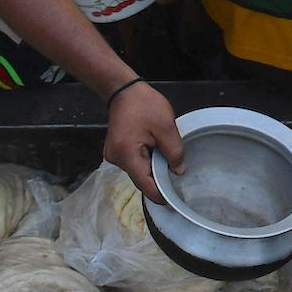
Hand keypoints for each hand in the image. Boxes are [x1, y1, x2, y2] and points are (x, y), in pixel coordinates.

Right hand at [105, 80, 182, 199]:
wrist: (124, 90)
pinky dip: (145, 161)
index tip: (175, 202)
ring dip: (152, 168)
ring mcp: (113, 156)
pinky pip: (134, 162)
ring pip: (138, 171)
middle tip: (177, 177)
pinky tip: (155, 152)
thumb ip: (174, 152)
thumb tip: (178, 172)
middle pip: (141, 179)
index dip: (160, 194)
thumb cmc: (145, 105)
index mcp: (127, 155)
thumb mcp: (166, 127)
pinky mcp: (116, 151)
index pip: (145, 185)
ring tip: (166, 159)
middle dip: (158, 179)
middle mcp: (116, 160)